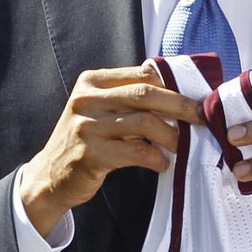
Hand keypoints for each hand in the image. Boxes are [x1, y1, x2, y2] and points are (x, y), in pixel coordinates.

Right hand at [19, 65, 201, 236]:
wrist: (50, 175)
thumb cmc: (85, 142)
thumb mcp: (99, 111)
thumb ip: (128, 100)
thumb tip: (178, 97)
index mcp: (92, 82)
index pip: (142, 75)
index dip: (174, 86)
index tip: (195, 99)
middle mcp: (87, 99)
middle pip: (146, 94)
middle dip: (180, 106)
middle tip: (201, 119)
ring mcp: (86, 126)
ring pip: (144, 122)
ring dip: (171, 135)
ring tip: (181, 146)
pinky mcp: (90, 154)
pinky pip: (135, 151)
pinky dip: (156, 157)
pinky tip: (162, 163)